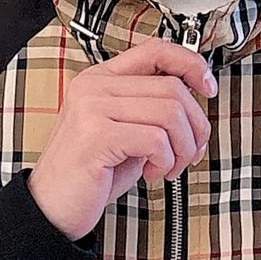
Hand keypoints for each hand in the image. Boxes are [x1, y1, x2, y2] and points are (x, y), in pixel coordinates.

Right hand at [27, 37, 214, 242]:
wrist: (52, 209)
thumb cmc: (91, 176)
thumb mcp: (127, 134)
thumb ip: (151, 112)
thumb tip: (197, 104)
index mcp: (101, 79)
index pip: (155, 50)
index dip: (191, 63)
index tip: (208, 87)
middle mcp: (94, 87)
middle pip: (172, 87)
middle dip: (195, 125)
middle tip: (188, 153)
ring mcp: (92, 108)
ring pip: (170, 112)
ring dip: (182, 147)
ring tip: (168, 167)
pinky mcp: (95, 135)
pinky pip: (156, 139)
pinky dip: (165, 161)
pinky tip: (153, 174)